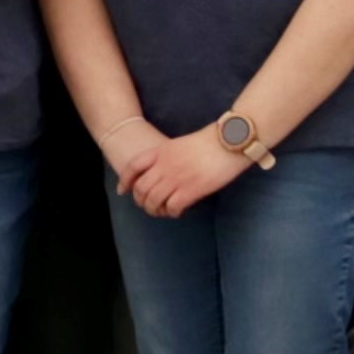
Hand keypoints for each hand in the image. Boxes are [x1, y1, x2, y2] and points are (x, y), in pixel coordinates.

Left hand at [120, 119, 257, 216]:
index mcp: (162, 151)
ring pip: (153, 201)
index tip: (123, 191)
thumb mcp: (182, 144)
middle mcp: (165, 165)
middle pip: (141, 189)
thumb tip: (165, 173)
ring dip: (155, 210)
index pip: (134, 166)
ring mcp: (176, 177)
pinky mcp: (191, 189)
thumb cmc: (212, 141)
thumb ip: (169, 157)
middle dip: (141, 201)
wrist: (230, 140)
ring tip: (164, 211)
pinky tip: (179, 211)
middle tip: (149, 206)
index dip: (125, 181)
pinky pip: (172, 207)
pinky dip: (172, 212)